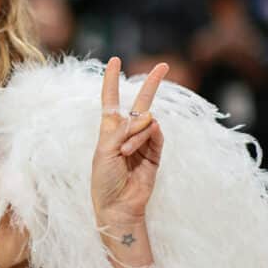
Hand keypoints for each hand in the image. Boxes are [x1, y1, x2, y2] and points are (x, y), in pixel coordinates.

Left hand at [92, 57, 167, 225]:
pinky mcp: (155, 154)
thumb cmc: (104, 180)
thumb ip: (122, 131)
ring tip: (126, 153)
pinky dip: (148, 137)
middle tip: (164, 65)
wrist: (118, 206)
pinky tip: (141, 145)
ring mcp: (143, 143)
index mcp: (108, 131)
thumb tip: (147, 118)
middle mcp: (126, 133)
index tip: (115, 61)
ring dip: (136, 135)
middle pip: (141, 103)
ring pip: (146, 123)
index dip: (112, 81)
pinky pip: (156, 136)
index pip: (111, 101)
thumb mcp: (105, 151)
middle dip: (151, 84)